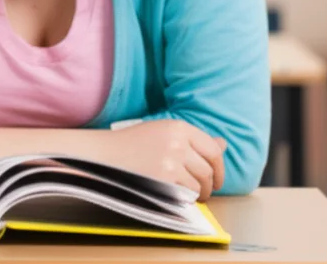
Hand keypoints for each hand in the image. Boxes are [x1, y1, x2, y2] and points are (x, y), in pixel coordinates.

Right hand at [105, 119, 226, 201]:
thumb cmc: (131, 144)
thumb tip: (223, 144)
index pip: (213, 150)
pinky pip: (185, 195)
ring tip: (186, 195)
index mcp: (178, 127)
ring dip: (196, 195)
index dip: (220, 168)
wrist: (103, 154)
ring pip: (199, 185)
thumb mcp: (162, 133)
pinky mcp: (163, 179)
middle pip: (208, 170)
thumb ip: (193, 140)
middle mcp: (178, 142)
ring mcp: (171, 161)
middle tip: (203, 193)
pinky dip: (182, 199)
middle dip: (209, 186)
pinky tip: (172, 196)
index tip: (217, 179)